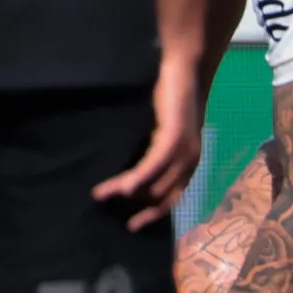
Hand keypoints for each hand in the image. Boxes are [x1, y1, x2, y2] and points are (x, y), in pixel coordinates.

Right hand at [93, 48, 209, 228]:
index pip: (171, 196)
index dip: (151, 213)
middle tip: (111, 213)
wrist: (182, 67)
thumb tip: (128, 164)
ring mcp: (184, 149)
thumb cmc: (169, 94)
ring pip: (156, 182)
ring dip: (127, 192)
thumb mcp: (161, 128)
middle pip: (164, 195)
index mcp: (188, 160)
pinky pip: (155, 164)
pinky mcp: (174, 137)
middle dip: (139, 209)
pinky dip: (139, 178)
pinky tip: (122, 186)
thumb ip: (152, 147)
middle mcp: (190, 160)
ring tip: (101, 195)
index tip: (130, 224)